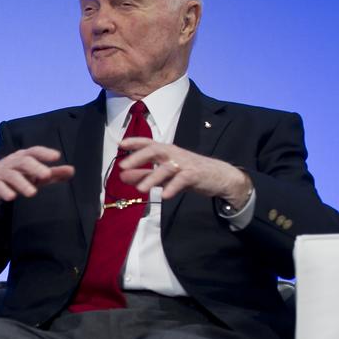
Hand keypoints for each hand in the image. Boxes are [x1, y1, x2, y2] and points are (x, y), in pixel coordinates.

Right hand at [0, 146, 74, 216]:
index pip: (34, 152)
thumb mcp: (34, 175)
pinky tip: (11, 197)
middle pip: (24, 161)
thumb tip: (72, 171)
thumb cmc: (14, 177)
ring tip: (33, 193)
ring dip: (22, 183)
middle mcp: (12, 163)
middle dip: (35, 167)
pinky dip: (5, 191)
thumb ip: (52, 174)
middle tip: (46, 175)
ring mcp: (1, 173)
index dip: (45, 153)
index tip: (56, 156)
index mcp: (23, 158)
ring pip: (12, 175)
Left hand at [118, 137, 251, 205]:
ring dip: (152, 178)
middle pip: (155, 150)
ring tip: (140, 189)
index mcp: (166, 151)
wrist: (218, 176)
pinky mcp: (194, 175)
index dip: (135, 142)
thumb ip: (143, 175)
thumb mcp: (163, 174)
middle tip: (123, 166)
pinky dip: (173, 187)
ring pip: (166, 168)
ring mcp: (184, 163)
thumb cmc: (187, 172)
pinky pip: (182, 180)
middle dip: (138, 157)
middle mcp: (173, 154)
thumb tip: (122, 176)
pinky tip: (164, 195)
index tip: (120, 144)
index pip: (148, 143)